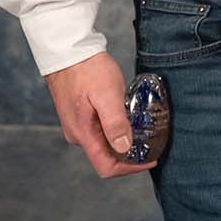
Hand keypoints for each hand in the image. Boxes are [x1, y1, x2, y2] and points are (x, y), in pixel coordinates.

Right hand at [46, 52, 151, 177]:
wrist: (68, 51)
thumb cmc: (88, 70)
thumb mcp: (107, 95)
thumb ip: (115, 123)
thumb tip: (124, 148)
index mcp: (83, 134)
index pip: (106, 167)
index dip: (130, 168)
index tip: (150, 159)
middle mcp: (77, 135)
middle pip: (106, 157)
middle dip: (130, 155)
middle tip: (152, 143)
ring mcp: (76, 126)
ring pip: (104, 144)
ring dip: (124, 141)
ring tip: (143, 129)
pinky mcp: (79, 116)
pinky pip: (100, 131)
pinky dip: (116, 130)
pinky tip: (128, 117)